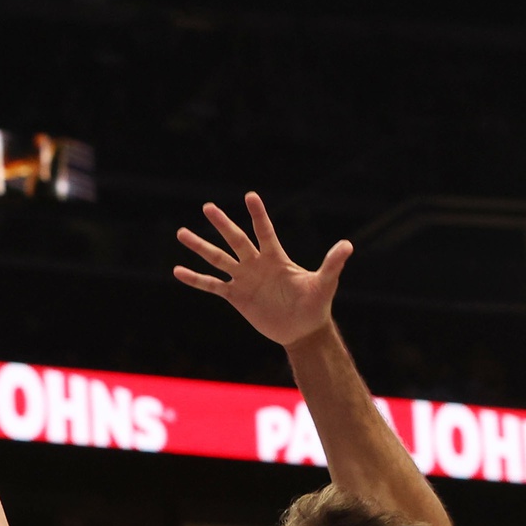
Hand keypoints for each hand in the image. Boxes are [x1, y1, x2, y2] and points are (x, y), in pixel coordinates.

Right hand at [173, 192, 350, 345]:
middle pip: (236, 240)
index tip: (250, 195)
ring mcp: (244, 279)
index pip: (264, 231)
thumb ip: (332, 264)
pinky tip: (177, 270)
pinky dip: (196, 279)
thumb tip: (348, 245)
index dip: (258, 215)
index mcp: (276, 257)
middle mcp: (256, 264)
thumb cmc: (315, 305)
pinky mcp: (236, 296)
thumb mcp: (324, 284)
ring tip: (181, 233)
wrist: (302, 330)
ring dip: (200, 247)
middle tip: (207, 207)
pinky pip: (212, 285)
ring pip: (218, 259)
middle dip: (222, 224)